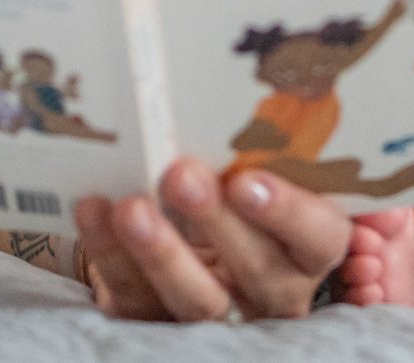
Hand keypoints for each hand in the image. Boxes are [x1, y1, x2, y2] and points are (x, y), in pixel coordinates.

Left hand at [72, 160, 349, 320]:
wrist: (188, 236)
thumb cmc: (233, 182)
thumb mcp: (256, 169)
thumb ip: (249, 149)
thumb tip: (217, 90)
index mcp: (308, 246)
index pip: (319, 237)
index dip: (288, 213)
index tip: (247, 180)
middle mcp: (272, 288)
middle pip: (258, 271)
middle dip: (217, 222)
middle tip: (180, 176)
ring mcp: (219, 313)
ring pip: (197, 299)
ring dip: (162, 252)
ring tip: (130, 208)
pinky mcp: (159, 323)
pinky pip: (137, 300)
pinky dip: (110, 255)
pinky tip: (95, 211)